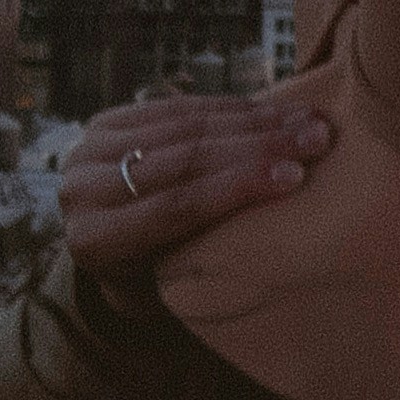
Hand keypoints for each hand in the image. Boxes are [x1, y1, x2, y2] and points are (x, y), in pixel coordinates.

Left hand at [60, 91, 334, 283]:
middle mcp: (83, 191)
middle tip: (316, 139)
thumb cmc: (150, 283)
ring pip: (184, 127)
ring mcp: (91, 150)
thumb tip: (271, 237)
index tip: (295, 176)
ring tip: (310, 122)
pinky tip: (278, 110)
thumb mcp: (167, 291)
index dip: (238, 186)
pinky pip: (179, 108)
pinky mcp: (108, 123)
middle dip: (258, 146)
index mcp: (95, 241)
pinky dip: (234, 108)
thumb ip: (200, 261)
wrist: (102, 250)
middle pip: (183, 160)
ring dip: (257, 121)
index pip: (176, 207)